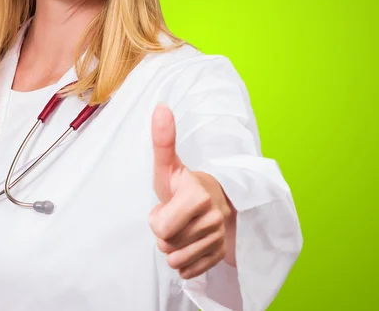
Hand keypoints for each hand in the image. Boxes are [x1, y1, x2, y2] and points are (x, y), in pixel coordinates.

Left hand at [148, 104, 236, 279]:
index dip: (157, 219)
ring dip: (174, 247)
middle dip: (164, 233)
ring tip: (183, 228)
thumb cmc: (185, 184)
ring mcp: (220, 238)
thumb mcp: (169, 165)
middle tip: (176, 216)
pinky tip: (191, 242)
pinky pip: (189, 272)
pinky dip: (186, 261)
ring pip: (177, 261)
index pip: (161, 228)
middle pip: (166, 246)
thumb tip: (160, 106)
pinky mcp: (222, 255)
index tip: (168, 204)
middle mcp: (213, 217)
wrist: (218, 199)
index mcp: (198, 194)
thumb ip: (163, 139)